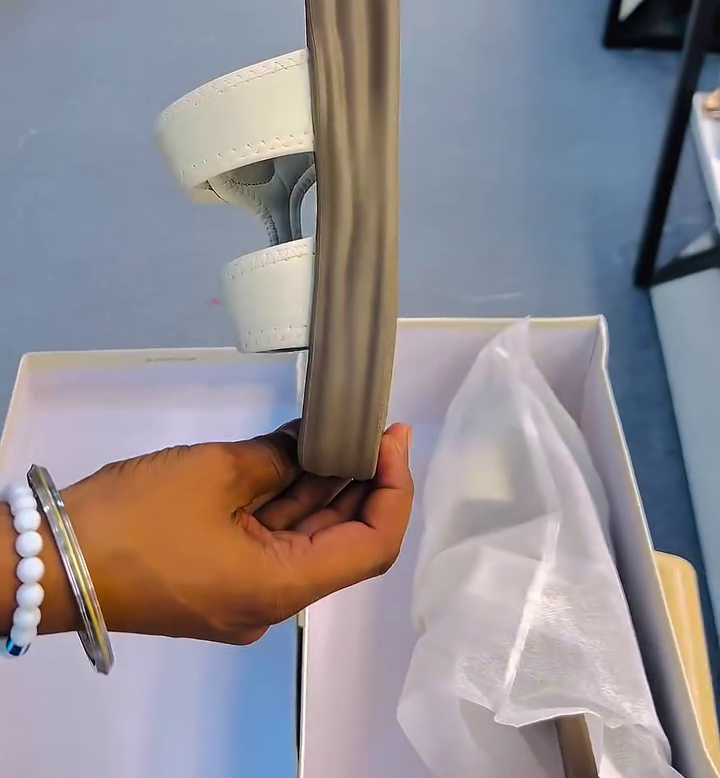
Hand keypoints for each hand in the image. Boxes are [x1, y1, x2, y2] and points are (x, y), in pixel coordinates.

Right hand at [50, 423, 412, 642]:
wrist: (55, 561)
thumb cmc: (138, 518)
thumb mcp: (217, 472)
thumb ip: (278, 456)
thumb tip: (310, 445)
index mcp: (281, 587)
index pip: (371, 546)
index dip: (393, 490)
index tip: (392, 438)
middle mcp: (271, 602)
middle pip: (340, 542)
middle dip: (362, 481)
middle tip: (373, 424)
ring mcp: (242, 594)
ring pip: (304, 538)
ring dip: (324, 486)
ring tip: (341, 427)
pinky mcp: (217, 580)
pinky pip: (269, 540)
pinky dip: (287, 498)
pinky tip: (297, 452)